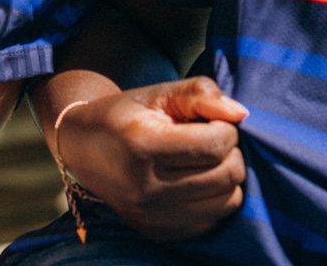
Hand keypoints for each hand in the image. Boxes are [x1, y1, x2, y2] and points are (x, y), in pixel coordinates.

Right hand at [57, 77, 247, 239]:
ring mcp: (154, 217)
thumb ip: (199, 94)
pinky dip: (216, 197)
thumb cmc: (126, 115)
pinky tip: (197, 179)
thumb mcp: (157, 93)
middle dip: (230, 151)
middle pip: (226, 174)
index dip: (225, 127)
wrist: (84, 150)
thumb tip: (241, 113)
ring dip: (226, 175)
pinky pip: (214, 220)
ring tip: (204, 158)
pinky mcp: (160, 233)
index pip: (214, 144)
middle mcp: (148, 188)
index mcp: (143, 145)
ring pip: (227, 201)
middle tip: (211, 137)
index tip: (211, 119)